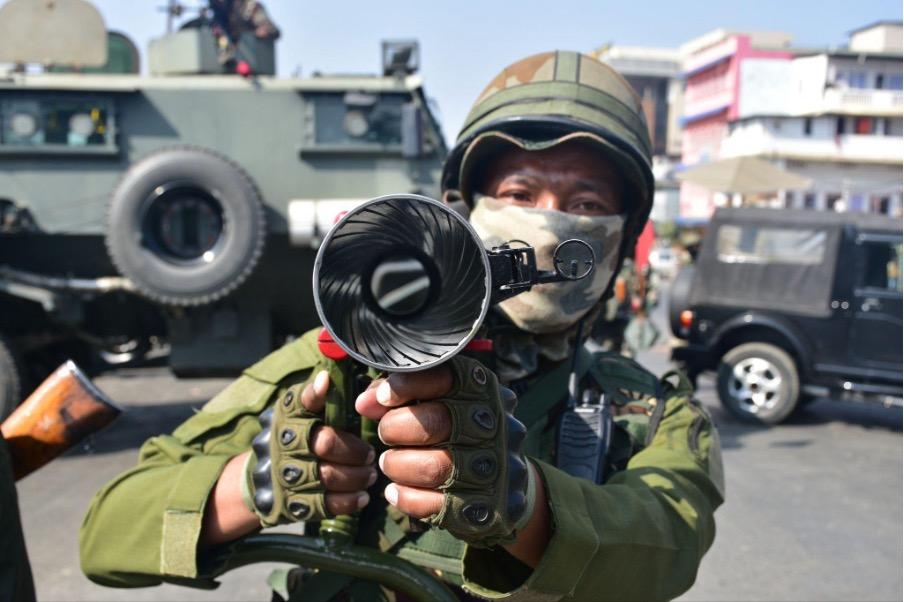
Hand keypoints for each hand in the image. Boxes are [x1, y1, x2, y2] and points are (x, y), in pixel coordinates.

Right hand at [249, 370, 376, 526]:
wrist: (265, 477)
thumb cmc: (295, 436)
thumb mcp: (300, 412)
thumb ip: (318, 397)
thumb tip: (328, 377)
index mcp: (290, 416)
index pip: (302, 400)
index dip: (315, 393)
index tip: (328, 384)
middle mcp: (285, 443)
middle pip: (325, 443)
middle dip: (354, 450)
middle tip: (370, 455)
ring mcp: (288, 474)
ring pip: (328, 476)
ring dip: (356, 476)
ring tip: (370, 474)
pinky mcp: (294, 502)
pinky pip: (324, 504)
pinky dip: (348, 501)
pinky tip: (362, 496)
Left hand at [356, 356, 529, 546]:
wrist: (507, 481)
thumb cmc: (458, 430)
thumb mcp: (436, 400)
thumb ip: (400, 394)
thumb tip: (364, 404)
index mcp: (484, 390)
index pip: (446, 377)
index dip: (408, 385)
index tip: (382, 397)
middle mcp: (496, 425)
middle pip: (437, 422)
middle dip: (396, 428)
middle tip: (385, 433)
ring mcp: (496, 468)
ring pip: (435, 467)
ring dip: (399, 465)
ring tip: (389, 463)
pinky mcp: (487, 506)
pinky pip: (437, 505)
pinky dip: (407, 497)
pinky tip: (396, 491)